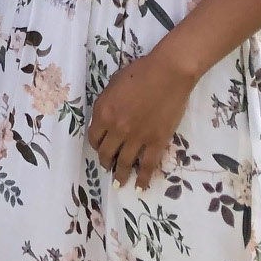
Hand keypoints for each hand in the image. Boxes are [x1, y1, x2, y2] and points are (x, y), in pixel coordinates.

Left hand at [85, 49, 195, 188]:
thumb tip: (107, 117)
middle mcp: (116, 129)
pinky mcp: (156, 142)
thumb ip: (107, 104)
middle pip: (106, 152)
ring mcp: (137, 138)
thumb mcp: (113, 85)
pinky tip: (140, 187)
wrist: (167, 74)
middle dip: (106, 162)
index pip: (94, 137)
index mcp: (103, 112)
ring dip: (120, 175)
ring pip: (124, 163)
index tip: (99, 147)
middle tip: (108, 166)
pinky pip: (148, 165)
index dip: (96, 144)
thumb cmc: (139, 72)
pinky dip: (143, 179)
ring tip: (119, 184)